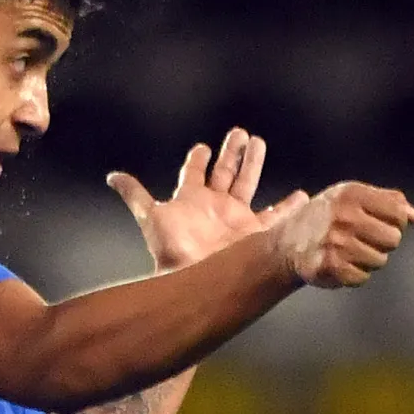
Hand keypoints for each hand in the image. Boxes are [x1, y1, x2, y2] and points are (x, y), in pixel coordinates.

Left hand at [108, 128, 293, 272]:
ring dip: (252, 163)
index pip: (195, 173)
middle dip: (231, 153)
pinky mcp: (254, 231)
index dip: (197, 159)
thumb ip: (135, 195)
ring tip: (258, 143)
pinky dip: (289, 207)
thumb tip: (112, 176)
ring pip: (247, 183)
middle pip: (225, 171)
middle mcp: (215, 206)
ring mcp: (236, 218)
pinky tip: (301, 196)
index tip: (201, 147)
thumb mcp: (152, 218)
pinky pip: (275, 216)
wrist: (198, 280)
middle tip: (240, 133)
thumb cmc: (174, 250)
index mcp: (191, 199)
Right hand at [270, 181, 413, 288]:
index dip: (396, 222)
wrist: (288, 242)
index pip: (398, 213)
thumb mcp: (354, 197)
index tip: (381, 223)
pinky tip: (340, 263)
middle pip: (393, 239)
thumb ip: (388, 201)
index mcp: (352, 194)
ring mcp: (337, 242)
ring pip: (380, 260)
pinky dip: (354, 274)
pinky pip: (363, 277)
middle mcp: (344, 216)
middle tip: (361, 238)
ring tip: (348, 250)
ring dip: (368, 259)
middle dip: (382, 242)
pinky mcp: (331, 266)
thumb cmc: (328, 217)